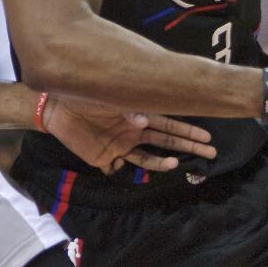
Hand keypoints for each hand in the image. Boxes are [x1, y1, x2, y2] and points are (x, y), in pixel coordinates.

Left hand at [43, 96, 216, 174]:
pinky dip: (130, 171)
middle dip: (188, 146)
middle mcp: (134, 130)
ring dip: (164, 161)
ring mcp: (121, 145)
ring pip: (149, 156)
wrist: (57, 108)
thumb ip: (127, 110)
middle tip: (210, 153)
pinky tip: (134, 169)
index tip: (206, 136)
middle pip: (166, 140)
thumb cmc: (85, 95)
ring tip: (177, 164)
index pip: (168, 123)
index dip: (187, 130)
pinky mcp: (106, 157)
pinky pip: (122, 168)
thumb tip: (145, 120)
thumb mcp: (108, 99)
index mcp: (138, 114)